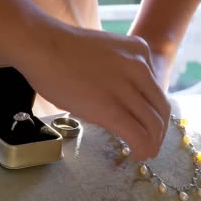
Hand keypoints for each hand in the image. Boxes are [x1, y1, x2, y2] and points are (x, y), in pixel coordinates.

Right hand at [17, 24, 170, 160]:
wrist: (41, 46)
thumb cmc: (60, 50)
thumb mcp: (102, 54)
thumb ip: (118, 72)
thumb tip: (115, 99)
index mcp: (139, 50)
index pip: (155, 88)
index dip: (155, 111)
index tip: (148, 124)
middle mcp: (140, 66)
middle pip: (160, 107)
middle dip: (158, 131)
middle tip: (151, 144)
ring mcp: (126, 87)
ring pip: (153, 124)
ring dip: (152, 143)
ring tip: (144, 152)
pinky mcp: (112, 108)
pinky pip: (137, 134)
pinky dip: (142, 148)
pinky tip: (137, 154)